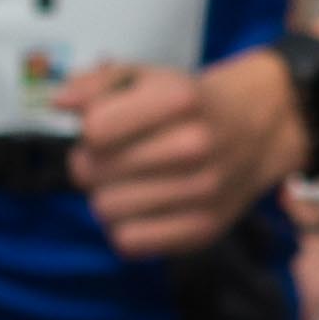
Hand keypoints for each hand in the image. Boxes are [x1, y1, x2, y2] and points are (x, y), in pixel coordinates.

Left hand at [66, 48, 304, 258]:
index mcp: (179, 99)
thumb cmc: (189, 103)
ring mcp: (203, 190)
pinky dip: (124, 228)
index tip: (105, 128)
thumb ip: (97, 83)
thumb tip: (60, 103)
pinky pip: (129, 243)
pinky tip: (140, 210)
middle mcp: (195, 145)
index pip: (94, 130)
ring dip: (105, 196)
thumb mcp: (147, 76)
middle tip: (112, 159)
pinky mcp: (204, 229)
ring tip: (127, 183)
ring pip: (104, 209)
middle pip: (91, 172)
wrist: (258, 129)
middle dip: (90, 164)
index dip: (90, 129)